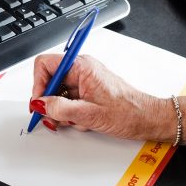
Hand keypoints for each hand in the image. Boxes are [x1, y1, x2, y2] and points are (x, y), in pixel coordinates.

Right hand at [29, 54, 166, 139]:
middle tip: (54, 117)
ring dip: (61, 110)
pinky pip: (68, 99)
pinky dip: (70, 112)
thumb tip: (40, 104)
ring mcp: (84, 80)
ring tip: (75, 120)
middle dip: (50, 102)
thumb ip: (60, 108)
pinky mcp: (87, 90)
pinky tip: (81, 120)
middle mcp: (82, 69)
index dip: (38, 84)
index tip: (40, 101)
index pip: (45, 64)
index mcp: (82, 67)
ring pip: (58, 92)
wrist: (147, 118)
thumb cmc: (128, 112)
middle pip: (50, 80)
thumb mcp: (89, 114)